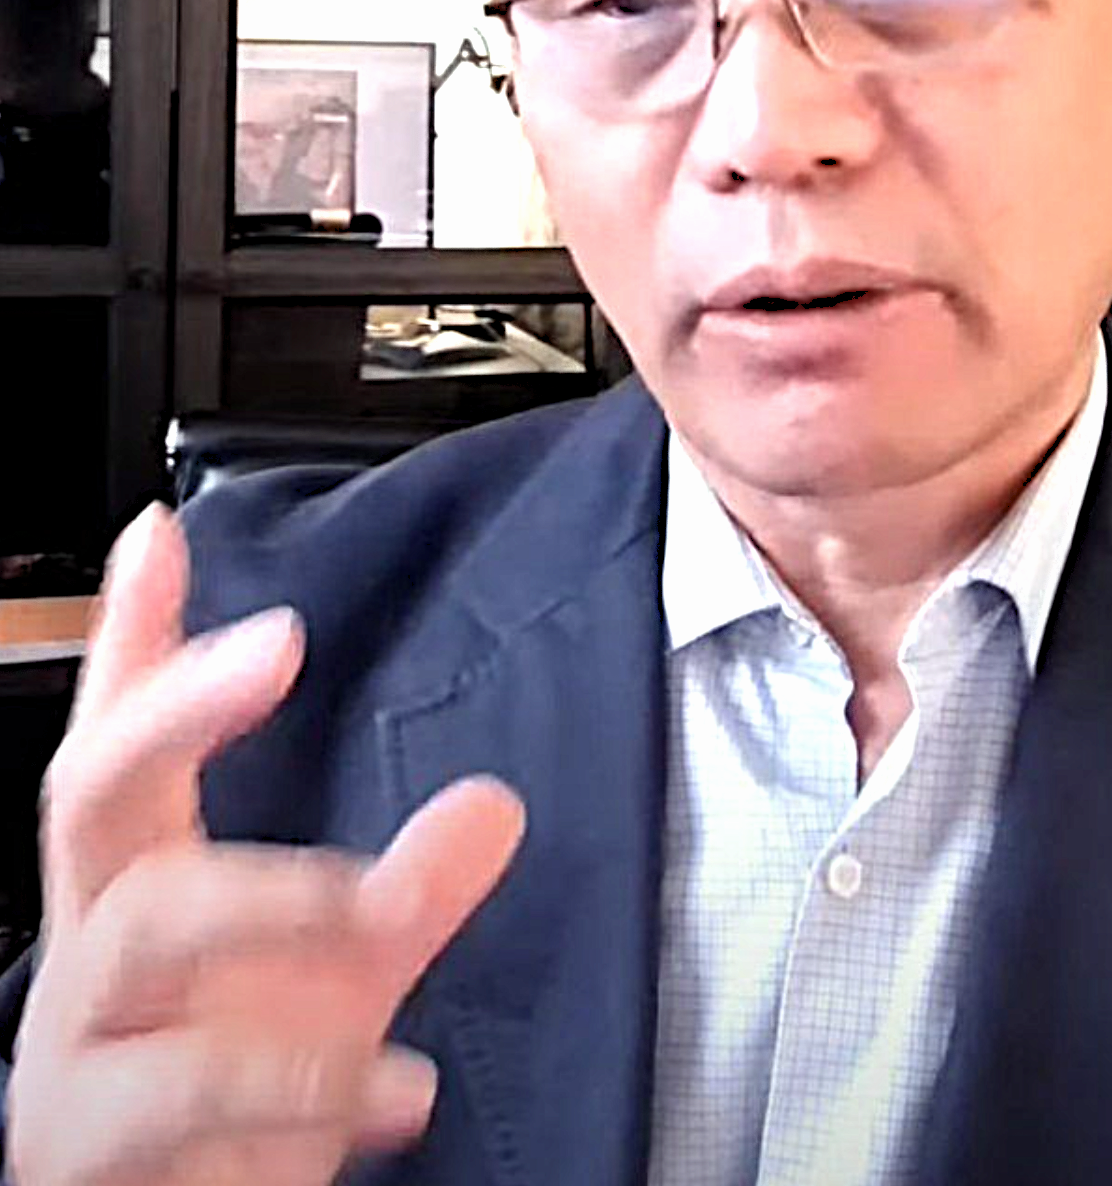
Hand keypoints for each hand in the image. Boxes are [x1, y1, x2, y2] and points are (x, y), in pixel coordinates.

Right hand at [4, 504, 526, 1185]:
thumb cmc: (242, 1119)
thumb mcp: (338, 991)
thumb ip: (405, 897)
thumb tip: (490, 806)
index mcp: (144, 899)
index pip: (124, 748)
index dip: (133, 641)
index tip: (160, 533)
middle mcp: (93, 960)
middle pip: (91, 795)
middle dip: (176, 705)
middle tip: (275, 641)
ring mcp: (76, 1055)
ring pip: (143, 933)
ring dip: (278, 902)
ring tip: (381, 908)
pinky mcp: (92, 1155)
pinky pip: (174, 1095)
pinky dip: (301, 1081)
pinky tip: (401, 1088)